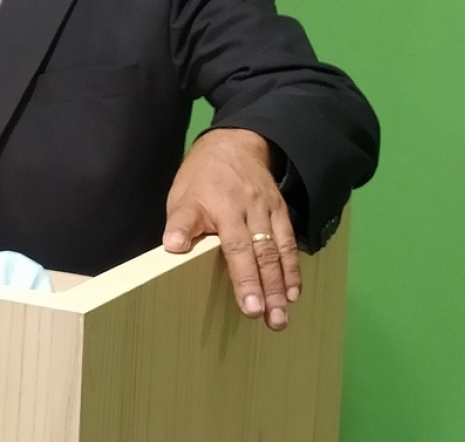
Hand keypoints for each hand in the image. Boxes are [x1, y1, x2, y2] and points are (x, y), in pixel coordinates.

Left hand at [162, 128, 300, 330]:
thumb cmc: (202, 177)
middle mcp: (248, 210)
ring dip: (281, 286)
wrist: (235, 144)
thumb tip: (172, 247)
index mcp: (221, 206)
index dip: (242, 277)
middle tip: (270, 320)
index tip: (249, 307)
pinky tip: (292, 293)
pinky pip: (289, 242)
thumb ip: (180, 222)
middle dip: (266, 289)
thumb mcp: (182, 195)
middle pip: (259, 254)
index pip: (233, 247)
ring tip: (281, 316)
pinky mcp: (281, 211)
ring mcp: (267, 210)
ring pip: (277, 252)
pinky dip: (292, 269)